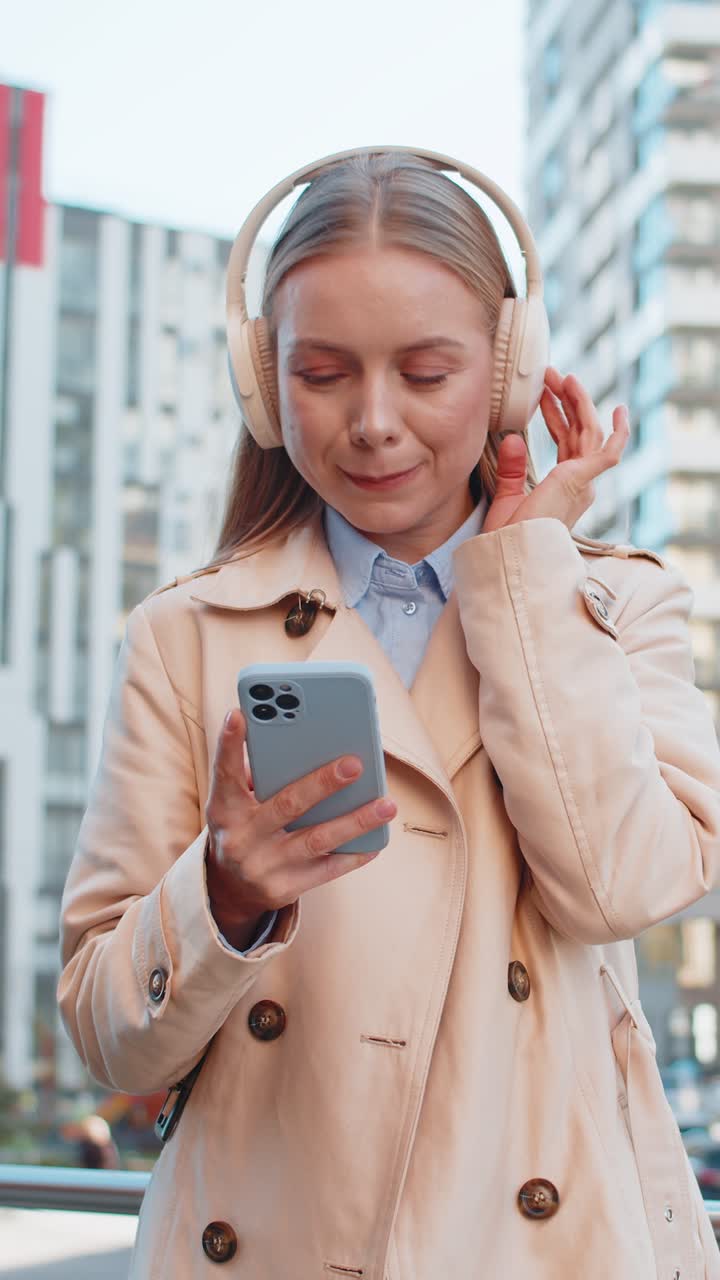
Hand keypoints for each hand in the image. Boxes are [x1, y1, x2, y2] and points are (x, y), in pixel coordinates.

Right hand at [205, 709, 396, 944]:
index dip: (230, 743)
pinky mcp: (283, 889)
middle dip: (323, 783)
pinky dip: (354, 855)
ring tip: (387, 805)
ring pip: (317, 840)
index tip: (239, 714)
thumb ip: (261, 775)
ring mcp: (262, 866)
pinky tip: (377, 840)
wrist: (229, 889)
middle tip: (355, 764)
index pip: (225, 772)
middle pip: (287, 804)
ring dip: (356, 821)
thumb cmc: (245, 826)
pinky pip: (327, 870)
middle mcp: (241, 838)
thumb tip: (306, 745)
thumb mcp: (236, 802)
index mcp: (225, 808)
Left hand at [482, 367, 629, 533]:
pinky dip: (618, 432)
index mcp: (564, 488)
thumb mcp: (507, 497)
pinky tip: (620, 411)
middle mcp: (578, 485)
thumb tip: (511, 437)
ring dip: (577, 402)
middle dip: (566, 401)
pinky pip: (609, 452)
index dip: (557, 416)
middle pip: (578, 432)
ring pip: (588, 432)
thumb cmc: (508, 538)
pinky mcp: (582, 480)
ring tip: (562, 377)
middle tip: (551, 375)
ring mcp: (582, 483)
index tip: (544, 394)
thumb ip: (512, 469)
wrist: (509, 555)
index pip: (566, 443)